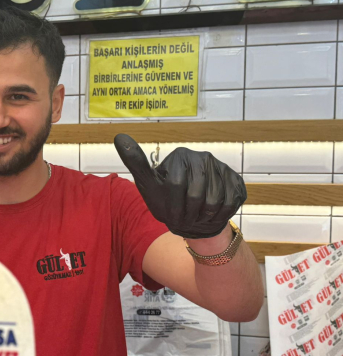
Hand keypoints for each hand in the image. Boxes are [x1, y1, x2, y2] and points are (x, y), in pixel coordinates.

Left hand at [114, 134, 246, 238]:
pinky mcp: (236, 181)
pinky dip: (218, 216)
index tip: (170, 215)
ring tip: (196, 215)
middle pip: (196, 195)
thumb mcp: (147, 184)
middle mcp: (203, 156)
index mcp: (181, 156)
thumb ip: (135, 162)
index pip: (176, 186)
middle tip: (184, 217)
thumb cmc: (166, 201)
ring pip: (214, 202)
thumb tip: (119, 136)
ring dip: (202, 216)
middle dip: (187, 213)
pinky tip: (211, 213)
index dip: (173, 207)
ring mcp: (222, 167)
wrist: (192, 218)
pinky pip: (229, 204)